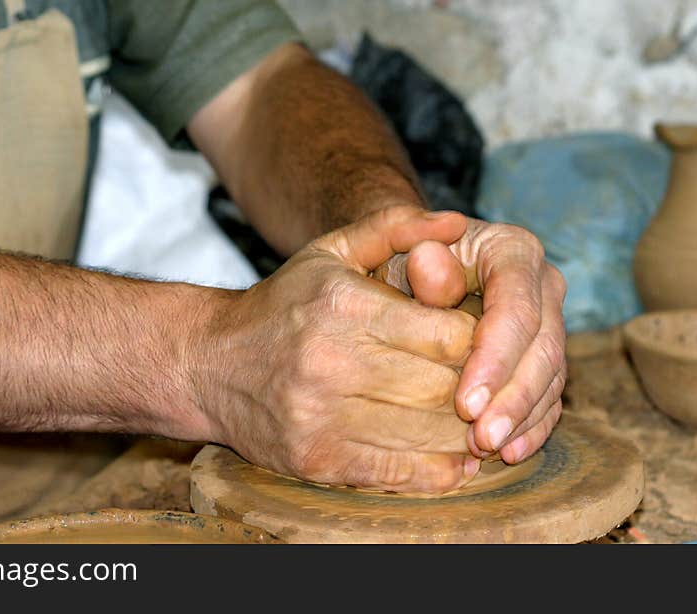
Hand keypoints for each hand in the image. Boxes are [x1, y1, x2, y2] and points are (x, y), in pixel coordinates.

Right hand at [196, 206, 481, 493]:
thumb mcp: (330, 250)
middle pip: (445, 389)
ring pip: (429, 435)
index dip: (482, 345)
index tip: (483, 345)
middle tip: (488, 388)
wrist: (207, 363)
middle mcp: (333, 362)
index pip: (450, 336)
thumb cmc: (283, 304)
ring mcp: (322, 417)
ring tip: (477, 420)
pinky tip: (453, 458)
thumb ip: (395, 226)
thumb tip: (459, 222)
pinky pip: (399, 473)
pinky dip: (439, 471)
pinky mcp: (315, 460)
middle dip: (478, 392)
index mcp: (345, 306)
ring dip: (465, 433)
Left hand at [378, 218, 566, 464]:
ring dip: (521, 417)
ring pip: (551, 375)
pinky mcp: (546, 356)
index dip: (494, 358)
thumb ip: (414, 255)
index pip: (516, 307)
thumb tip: (427, 259)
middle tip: (481, 437)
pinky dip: (532, 426)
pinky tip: (510, 452)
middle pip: (543, 346)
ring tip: (487, 448)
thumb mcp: (400, 255)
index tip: (464, 402)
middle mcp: (542, 285)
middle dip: (512, 398)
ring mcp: (549, 322)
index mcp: (514, 250)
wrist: (415, 270)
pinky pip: (550, 395)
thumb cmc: (403, 264)